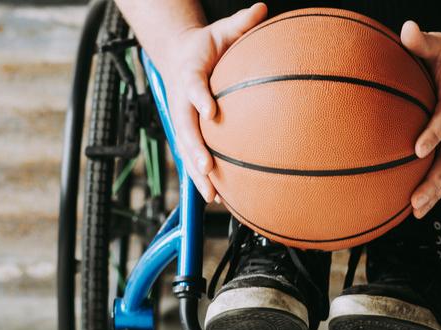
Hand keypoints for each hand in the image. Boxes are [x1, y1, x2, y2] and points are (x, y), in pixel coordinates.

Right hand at [156, 3, 266, 201]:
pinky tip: (218, 198)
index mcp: (189, 74)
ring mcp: (182, 120)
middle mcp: (182, 101)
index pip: (192, 86)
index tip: (210, 111)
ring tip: (212, 195)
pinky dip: (203, 178)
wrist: (178, 57)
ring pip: (187, 150)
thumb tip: (262, 9)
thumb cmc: (206, 46)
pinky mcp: (188, 133)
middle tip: (207, 167)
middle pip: (184, 128)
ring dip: (197, 174)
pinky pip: (194, 156)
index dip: (199, 98)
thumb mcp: (222, 31)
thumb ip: (241, 23)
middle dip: (195, 149)